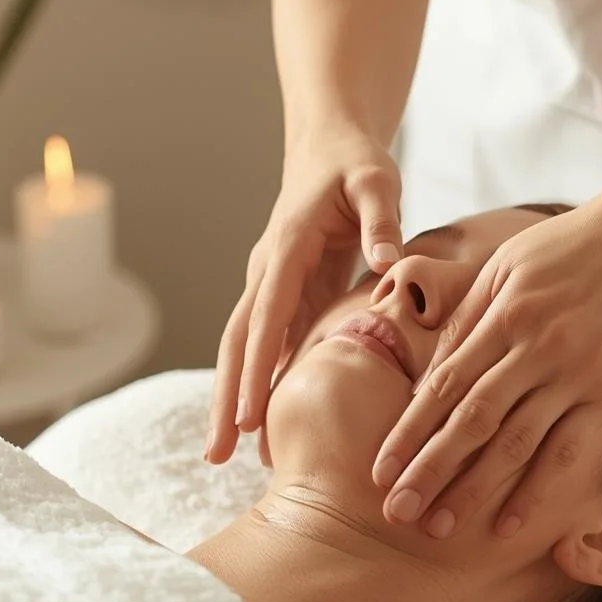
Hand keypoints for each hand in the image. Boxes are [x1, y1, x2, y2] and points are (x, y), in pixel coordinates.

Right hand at [207, 129, 402, 463]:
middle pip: (238, 342)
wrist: (329, 147)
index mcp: (287, 247)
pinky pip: (267, 344)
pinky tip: (259, 424)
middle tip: (216, 454)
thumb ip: (381, 220)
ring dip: (233, 397)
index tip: (249, 415)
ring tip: (223, 454)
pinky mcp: (284, 294)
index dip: (259, 367)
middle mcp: (267, 270)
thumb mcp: (377, 182)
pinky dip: (260, 381)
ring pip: (243, 348)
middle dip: (226, 398)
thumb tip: (385, 265)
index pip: (267, 316)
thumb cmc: (356, 163)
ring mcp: (271, 284)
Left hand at [373, 192, 601, 536]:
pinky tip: (508, 522)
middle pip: (472, 421)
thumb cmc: (567, 247)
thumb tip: (428, 377)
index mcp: (504, 314)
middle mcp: (538, 347)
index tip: (380, 470)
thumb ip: (468, 319)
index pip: (445, 385)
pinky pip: (568, 450)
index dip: (409, 431)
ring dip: (473, 491)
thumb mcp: (505, 266)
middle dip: (429, 471)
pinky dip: (537, 490)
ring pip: (515, 444)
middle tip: (397, 513)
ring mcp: (578, 373)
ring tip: (439, 529)